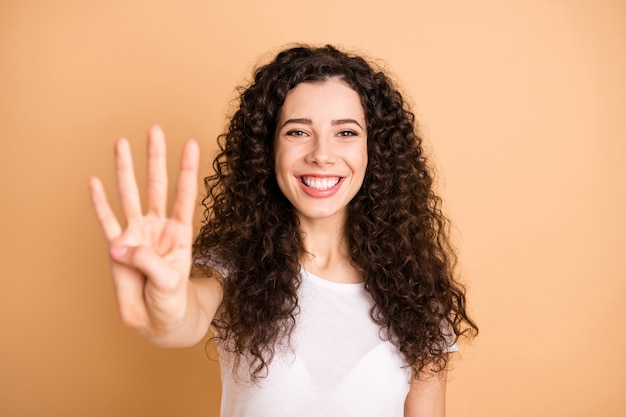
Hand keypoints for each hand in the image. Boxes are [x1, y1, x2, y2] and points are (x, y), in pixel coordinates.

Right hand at [89, 126, 199, 338]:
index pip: (185, 195)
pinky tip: (95, 181)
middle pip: (156, 185)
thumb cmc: (172, 300)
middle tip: (154, 131)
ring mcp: (137, 234)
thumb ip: (147, 262)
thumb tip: (119, 246)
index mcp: (179, 232)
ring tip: (122, 143)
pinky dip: (99, 202)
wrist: (158, 320)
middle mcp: (158, 227)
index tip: (190, 144)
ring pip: (130, 195)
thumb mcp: (168, 281)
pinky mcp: (117, 248)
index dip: (186, 170)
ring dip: (125, 170)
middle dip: (155, 158)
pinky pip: (106, 220)